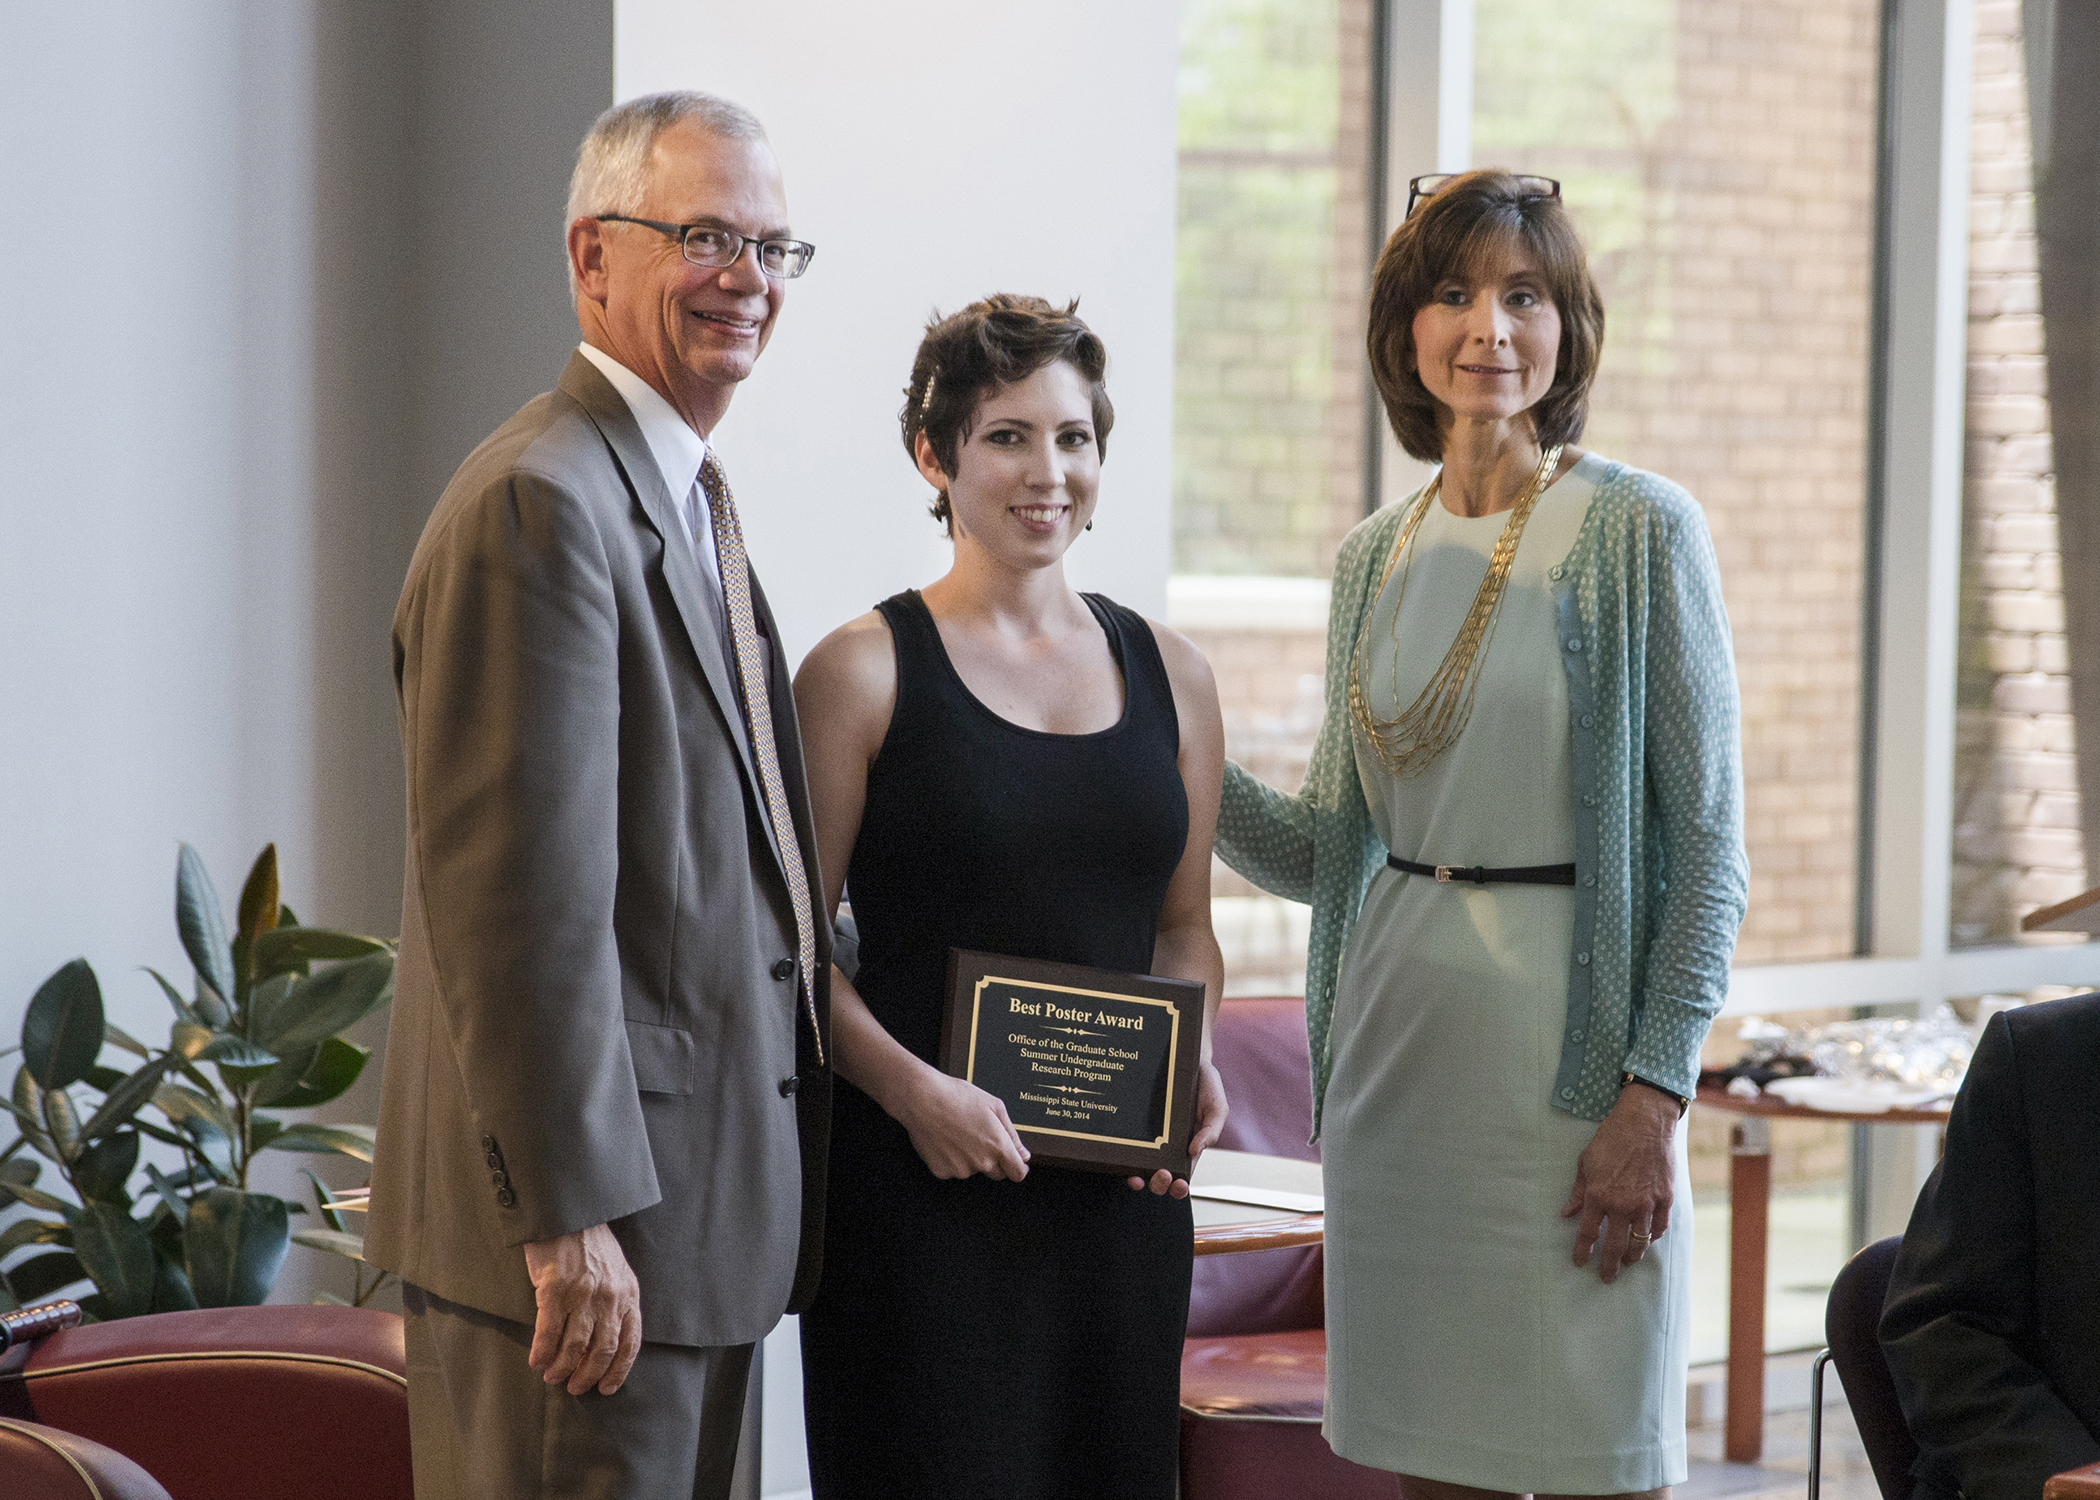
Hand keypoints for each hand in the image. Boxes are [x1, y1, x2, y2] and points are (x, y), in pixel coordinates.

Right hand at [523, 1222, 640, 1394]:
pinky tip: (537, 1361)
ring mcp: (582, 1294)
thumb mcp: (617, 1270)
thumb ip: (616, 1300)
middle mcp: (609, 1297)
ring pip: (576, 1346)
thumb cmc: (590, 1243)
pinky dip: (543, 1352)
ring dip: (563, 1368)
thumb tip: (603, 1338)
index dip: (619, 1370)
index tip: (607, 1387)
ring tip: (553, 1376)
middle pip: (603, 1350)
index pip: (630, 1342)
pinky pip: (549, 1332)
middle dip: (588, 1375)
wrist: (568, 1214)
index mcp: (627, 1293)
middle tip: (575, 1387)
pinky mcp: (554, 1290)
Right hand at [894, 1068, 1030, 1181]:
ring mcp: (961, 1169)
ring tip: (958, 1133)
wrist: (922, 1099)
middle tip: (981, 1139)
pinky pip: (953, 1169)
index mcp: (998, 1146)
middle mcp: (981, 1162)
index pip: (1017, 1173)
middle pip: (996, 1174)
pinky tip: (946, 1139)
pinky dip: (951, 1159)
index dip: (1018, 1169)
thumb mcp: (994, 1105)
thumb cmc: (957, 1096)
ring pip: (972, 1170)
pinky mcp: (942, 1171)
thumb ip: (1011, 1133)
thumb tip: (1023, 1154)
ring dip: (970, 1158)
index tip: (1015, 1164)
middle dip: (994, 1162)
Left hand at [1128, 1058, 1228, 1196]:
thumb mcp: (1217, 1106)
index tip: (1178, 1184)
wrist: (1186, 1057)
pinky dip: (1124, 1159)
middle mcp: (1169, 1146)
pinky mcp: (1138, 1126)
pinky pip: (1129, 1147)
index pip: (1184, 1174)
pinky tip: (1123, 1160)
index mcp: (1190, 1146)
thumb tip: (1194, 1151)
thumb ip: (1211, 1130)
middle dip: (1161, 1185)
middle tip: (1162, 1174)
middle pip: (1162, 1177)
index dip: (1179, 1187)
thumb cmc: (1206, 1084)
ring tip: (1139, 1177)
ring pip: (1142, 1168)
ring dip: (1141, 1179)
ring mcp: (1152, 1137)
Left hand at [1560, 1081, 1678, 1282]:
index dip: (1583, 1251)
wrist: (1644, 1123)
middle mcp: (1622, 1205)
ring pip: (1640, 1242)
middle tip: (1606, 1277)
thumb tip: (1566, 1213)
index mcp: (1599, 1196)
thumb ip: (1578, 1192)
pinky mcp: (1665, 1199)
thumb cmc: (1611, 1139)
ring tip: (1628, 1262)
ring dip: (1632, 1256)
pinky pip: (1659, 1227)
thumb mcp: (1586, 1162)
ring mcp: (1646, 1204)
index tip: (1580, 1263)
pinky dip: (1653, 1237)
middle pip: (1614, 1246)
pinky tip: (1648, 1239)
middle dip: (1609, 1265)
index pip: (1588, 1233)